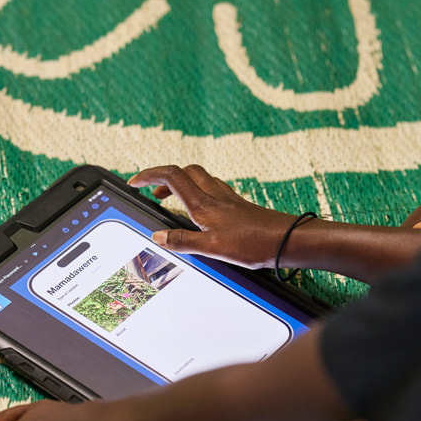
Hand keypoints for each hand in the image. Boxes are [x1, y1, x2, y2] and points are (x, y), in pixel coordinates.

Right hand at [128, 165, 296, 269]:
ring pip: (199, 179)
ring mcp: (227, 198)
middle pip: (184, 171)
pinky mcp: (237, 205)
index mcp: (203, 203)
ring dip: (180, 185)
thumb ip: (182, 241)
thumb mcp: (211, 248)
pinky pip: (211, 190)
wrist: (286, 240)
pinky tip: (200, 211)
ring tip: (170, 202)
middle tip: (152, 193)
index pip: (171, 176)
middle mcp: (214, 194)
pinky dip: (197, 194)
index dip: (149, 175)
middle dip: (163, 178)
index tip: (134, 182)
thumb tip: (158, 235)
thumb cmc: (253, 243)